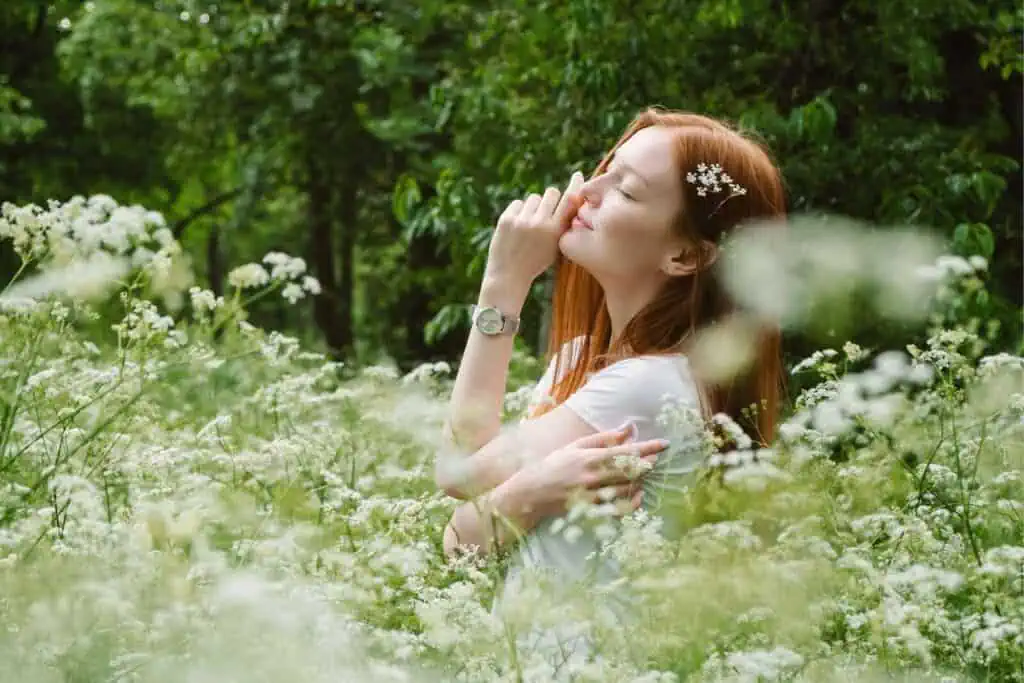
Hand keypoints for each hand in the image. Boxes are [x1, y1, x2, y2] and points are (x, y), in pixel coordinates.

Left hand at [484, 171, 585, 287]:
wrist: (509, 275)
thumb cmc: (535, 261)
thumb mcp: (556, 246)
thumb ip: (562, 224)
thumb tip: (571, 197)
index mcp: (556, 232)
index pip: (570, 200)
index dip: (575, 185)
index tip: (577, 175)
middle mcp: (540, 224)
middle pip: (551, 192)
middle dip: (551, 199)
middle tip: (545, 212)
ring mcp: (522, 221)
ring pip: (534, 198)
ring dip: (533, 207)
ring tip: (528, 226)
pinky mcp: (506, 219)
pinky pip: (518, 203)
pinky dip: (518, 212)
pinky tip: (516, 228)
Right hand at [514, 423, 667, 520]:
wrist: (532, 493)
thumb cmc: (554, 465)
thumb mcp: (575, 446)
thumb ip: (602, 438)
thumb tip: (627, 429)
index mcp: (589, 457)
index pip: (625, 451)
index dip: (647, 447)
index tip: (664, 444)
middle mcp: (592, 477)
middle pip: (630, 470)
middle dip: (647, 463)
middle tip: (657, 458)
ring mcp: (592, 496)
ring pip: (627, 488)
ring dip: (639, 479)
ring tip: (643, 472)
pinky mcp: (591, 511)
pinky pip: (619, 509)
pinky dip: (633, 502)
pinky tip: (638, 494)